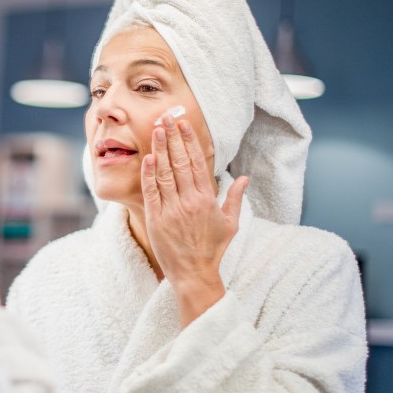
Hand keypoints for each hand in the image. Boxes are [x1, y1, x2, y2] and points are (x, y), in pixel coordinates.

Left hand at [141, 111, 248, 326]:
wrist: (194, 274)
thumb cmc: (212, 249)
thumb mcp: (230, 224)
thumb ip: (235, 198)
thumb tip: (245, 178)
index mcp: (207, 200)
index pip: (198, 163)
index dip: (189, 142)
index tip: (183, 125)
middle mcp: (190, 201)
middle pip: (180, 162)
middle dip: (172, 138)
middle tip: (166, 118)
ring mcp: (172, 210)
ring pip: (165, 173)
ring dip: (160, 150)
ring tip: (155, 130)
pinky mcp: (156, 219)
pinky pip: (151, 192)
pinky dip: (149, 174)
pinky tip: (147, 158)